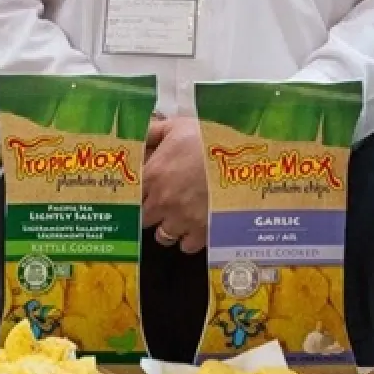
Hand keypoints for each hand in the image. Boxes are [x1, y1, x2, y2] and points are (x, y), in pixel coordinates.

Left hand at [142, 116, 207, 253]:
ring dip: (168, 229)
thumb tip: (135, 135)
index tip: (144, 192)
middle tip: (162, 204)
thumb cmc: (208, 138)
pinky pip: (186, 246)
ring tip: (178, 219)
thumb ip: (151, 132)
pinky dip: (188, 240)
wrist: (243, 157)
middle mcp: (162, 201)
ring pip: (163, 236)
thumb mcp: (177, 126)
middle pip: (144, 219)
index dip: (137, 195)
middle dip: (151, 213)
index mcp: (152, 175)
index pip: (130, 195)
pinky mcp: (201, 231)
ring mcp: (181, 219)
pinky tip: (194, 228)